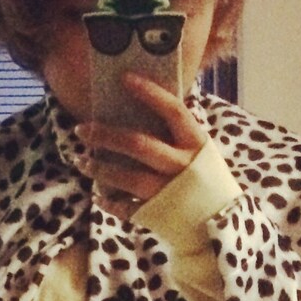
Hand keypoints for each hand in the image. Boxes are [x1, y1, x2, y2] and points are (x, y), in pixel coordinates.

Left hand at [73, 73, 207, 211]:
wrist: (221, 222)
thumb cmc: (205, 180)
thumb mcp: (200, 152)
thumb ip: (178, 134)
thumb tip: (142, 107)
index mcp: (196, 144)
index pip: (173, 110)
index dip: (149, 93)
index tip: (124, 78)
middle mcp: (182, 166)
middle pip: (138, 144)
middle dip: (105, 135)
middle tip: (81, 129)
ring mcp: (168, 192)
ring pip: (125, 177)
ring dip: (97, 169)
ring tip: (80, 161)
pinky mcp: (157, 215)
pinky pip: (125, 208)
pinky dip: (108, 202)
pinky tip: (97, 196)